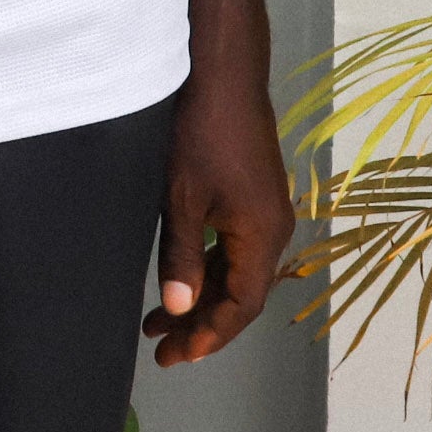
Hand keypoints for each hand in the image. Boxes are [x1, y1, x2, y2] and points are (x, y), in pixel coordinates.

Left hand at [145, 73, 295, 367]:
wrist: (223, 74)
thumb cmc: (200, 133)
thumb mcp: (181, 198)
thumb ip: (180, 256)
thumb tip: (177, 310)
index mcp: (262, 236)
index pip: (242, 306)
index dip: (209, 335)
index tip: (175, 357)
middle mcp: (274, 230)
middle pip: (241, 295)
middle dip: (201, 324)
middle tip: (160, 350)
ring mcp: (267, 212)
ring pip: (236, 272)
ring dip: (200, 297)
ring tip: (157, 322)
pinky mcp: (254, 197)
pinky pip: (234, 249)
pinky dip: (207, 269)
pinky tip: (180, 277)